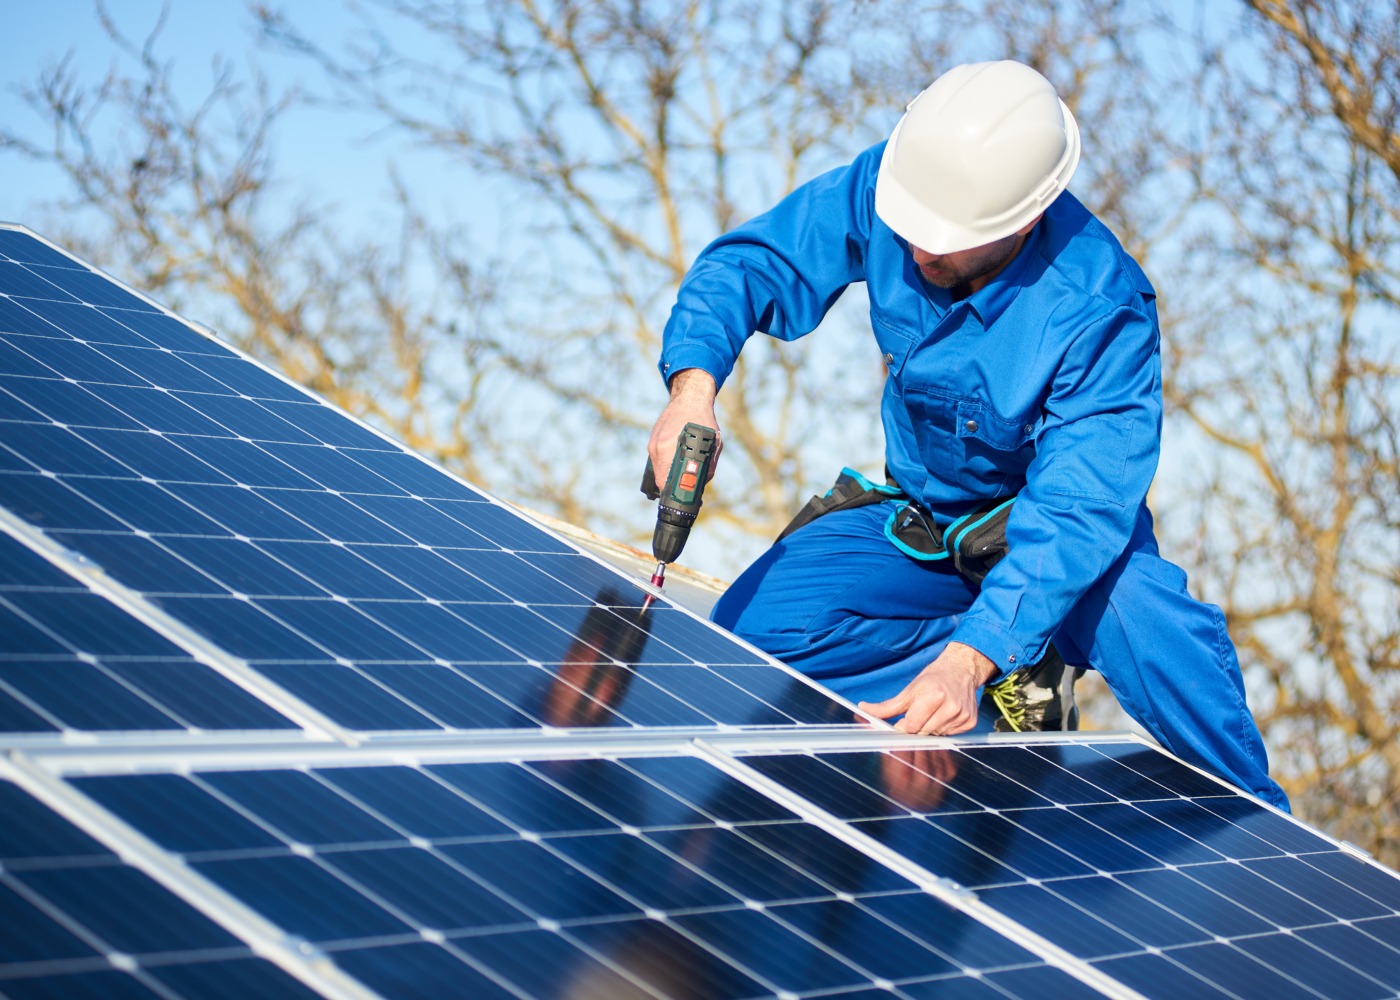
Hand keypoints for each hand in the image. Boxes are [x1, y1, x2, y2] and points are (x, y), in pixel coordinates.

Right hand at [647, 368, 720, 491]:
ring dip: (668, 474)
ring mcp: (653, 443)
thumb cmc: (702, 419)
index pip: (663, 481)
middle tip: (684, 488)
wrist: (689, 398)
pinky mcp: (653, 440)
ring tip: (682, 474)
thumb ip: (709, 465)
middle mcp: (658, 447)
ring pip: (657, 469)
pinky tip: (677, 459)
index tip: (680, 496)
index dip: (672, 492)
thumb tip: (702, 483)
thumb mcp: (714, 443)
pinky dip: (666, 463)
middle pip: (659, 477)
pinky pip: (658, 459)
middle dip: (671, 485)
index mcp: (669, 449)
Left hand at [858, 642, 996, 735]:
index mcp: (933, 696)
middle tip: (922, 711)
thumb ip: (887, 706)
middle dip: (918, 726)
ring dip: (931, 727)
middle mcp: (950, 706)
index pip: (911, 726)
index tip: (907, 717)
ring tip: (935, 711)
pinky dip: (944, 728)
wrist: (961, 669)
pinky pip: (950, 735)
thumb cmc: (933, 678)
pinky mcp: (970, 722)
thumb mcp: (909, 690)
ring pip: (936, 735)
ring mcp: (962, 715)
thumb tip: (863, 709)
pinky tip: (945, 714)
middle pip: (923, 732)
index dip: (906, 724)